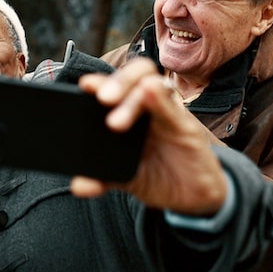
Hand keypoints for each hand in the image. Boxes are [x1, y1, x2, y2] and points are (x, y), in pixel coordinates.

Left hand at [73, 58, 225, 215]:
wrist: (193, 196)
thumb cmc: (160, 175)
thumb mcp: (128, 179)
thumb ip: (103, 179)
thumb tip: (78, 185)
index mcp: (131, 114)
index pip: (116, 87)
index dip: (100, 82)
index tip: (83, 86)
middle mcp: (149, 107)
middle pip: (136, 75)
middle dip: (118, 82)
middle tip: (102, 99)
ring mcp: (169, 114)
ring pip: (153, 85)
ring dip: (133, 95)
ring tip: (115, 120)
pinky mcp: (187, 127)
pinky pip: (174, 108)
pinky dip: (161, 99)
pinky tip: (150, 91)